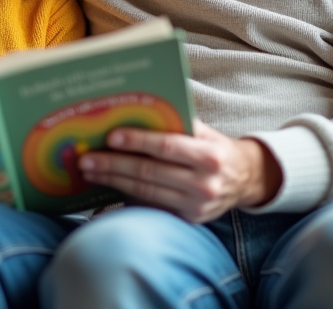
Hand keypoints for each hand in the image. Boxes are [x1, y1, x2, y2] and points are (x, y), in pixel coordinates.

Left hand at [77, 120, 282, 223]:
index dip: (137, 141)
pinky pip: (152, 206)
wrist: (245, 180)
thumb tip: (137, 111)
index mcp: (209, 156)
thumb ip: (177, 124)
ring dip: (113, 182)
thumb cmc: (216, 148)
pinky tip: (107, 187)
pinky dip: (126, 196)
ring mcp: (196, 206)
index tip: (111, 137)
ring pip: (146, 192)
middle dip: (114, 165)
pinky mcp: (188, 219)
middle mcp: (204, 184)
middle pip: (150, 173)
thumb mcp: (205, 132)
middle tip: (87, 159)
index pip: (167, 147)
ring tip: (90, 172)